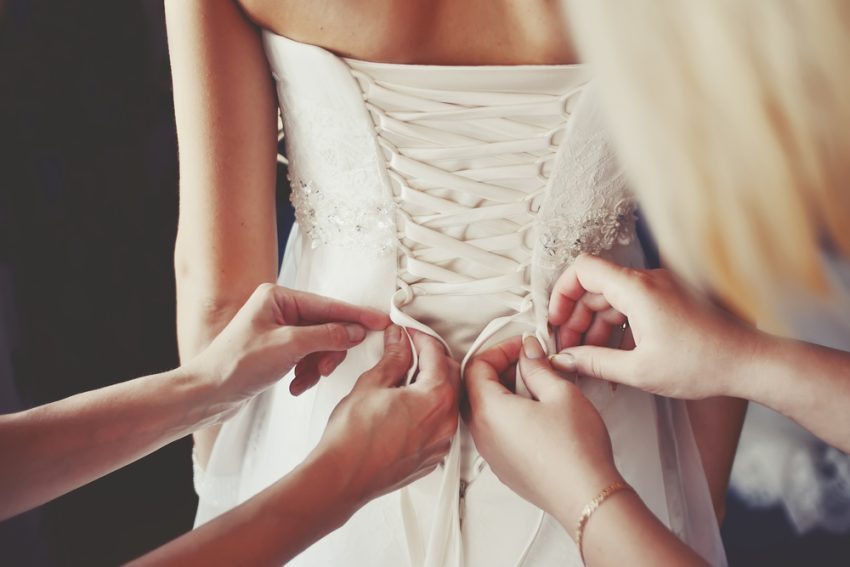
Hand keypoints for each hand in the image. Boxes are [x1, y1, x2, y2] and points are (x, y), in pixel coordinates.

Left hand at [187, 283, 389, 413]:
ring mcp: (279, 330)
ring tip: (304, 381)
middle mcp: (279, 309)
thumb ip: (327, 336)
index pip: (328, 305)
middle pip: (326, 327)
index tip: (381, 322)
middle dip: (328, 351)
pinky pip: (307, 358)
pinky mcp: (277, 350)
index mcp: (278, 297)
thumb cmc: (236, 365)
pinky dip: (306, 373)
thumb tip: (355, 331)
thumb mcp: (288, 347)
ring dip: (316, 366)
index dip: (356, 316)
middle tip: (326, 369)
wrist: (208, 394)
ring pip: (319, 345)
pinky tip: (296, 385)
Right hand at [315, 327, 459, 506]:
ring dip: (434, 385)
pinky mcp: (431, 458)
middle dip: (432, 359)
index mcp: (435, 398)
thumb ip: (393, 358)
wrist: (343, 477)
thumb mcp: (372, 384)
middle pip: (450, 376)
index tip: (408, 334)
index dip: (420, 338)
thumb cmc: (353, 438)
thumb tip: (399, 342)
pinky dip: (430, 411)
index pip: (437, 354)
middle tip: (409, 351)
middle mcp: (445, 422)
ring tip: (407, 377)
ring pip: (448, 402)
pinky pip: (440, 426)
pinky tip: (407, 407)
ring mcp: (440, 443)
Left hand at [464, 335, 621, 528]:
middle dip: (502, 369)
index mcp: (488, 411)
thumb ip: (538, 366)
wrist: (586, 497)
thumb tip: (528, 351)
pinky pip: (495, 431)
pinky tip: (539, 414)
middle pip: (476, 388)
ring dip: (506, 392)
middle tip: (531, 364)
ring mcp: (490, 453)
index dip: (500, 350)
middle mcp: (482, 434)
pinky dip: (509, 414)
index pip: (476, 366)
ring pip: (485, 410)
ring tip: (539, 388)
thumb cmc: (576, 450)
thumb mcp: (560, 393)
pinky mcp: (503, 466)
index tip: (523, 347)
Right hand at [548, 255, 756, 399]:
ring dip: (596, 326)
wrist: (749, 362)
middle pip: (595, 288)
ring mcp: (660, 289)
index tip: (555, 321)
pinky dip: (617, 327)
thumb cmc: (702, 364)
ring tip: (589, 359)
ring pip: (612, 299)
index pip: (583, 269)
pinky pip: (632, 307)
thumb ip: (594, 363)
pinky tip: (614, 356)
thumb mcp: (639, 370)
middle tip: (568, 350)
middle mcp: (647, 281)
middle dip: (576, 317)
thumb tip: (564, 361)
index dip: (562, 293)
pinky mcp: (670, 300)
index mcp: (636, 289)